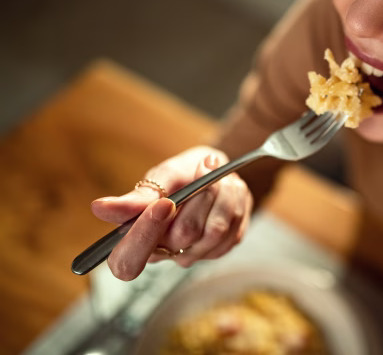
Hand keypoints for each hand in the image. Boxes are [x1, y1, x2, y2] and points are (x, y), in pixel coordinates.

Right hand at [91, 146, 251, 280]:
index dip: (143, 235)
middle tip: (204, 168)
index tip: (163, 203)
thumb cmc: (182, 174)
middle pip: (183, 236)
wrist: (217, 171)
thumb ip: (138, 197)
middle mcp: (164, 252)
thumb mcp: (161, 176)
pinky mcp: (220, 249)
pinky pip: (233, 229)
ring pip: (214, 231)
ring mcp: (194, 254)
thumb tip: (100, 209)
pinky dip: (235, 202)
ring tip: (219, 176)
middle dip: (199, 197)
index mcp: (136, 238)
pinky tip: (228, 190)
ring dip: (222, 195)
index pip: (127, 261)